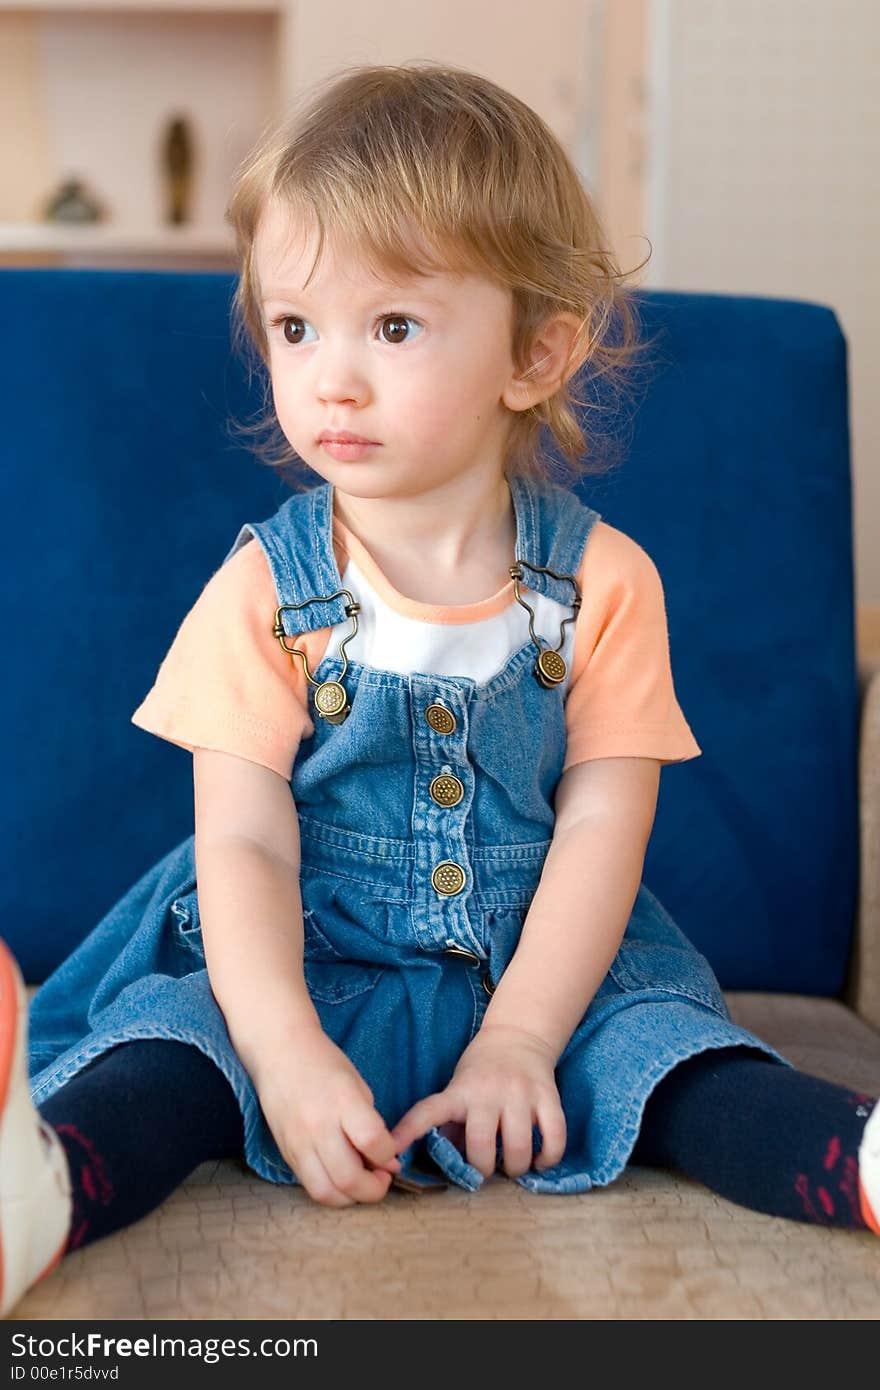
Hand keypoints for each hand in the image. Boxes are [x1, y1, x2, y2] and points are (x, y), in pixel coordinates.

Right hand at [254, 1025, 400, 1205]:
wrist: (279, 1052)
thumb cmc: (324, 1063)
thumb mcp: (358, 1086)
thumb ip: (373, 1125)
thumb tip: (387, 1163)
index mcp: (342, 1101)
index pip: (372, 1142)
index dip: (389, 1156)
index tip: (392, 1155)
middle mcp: (318, 1126)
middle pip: (349, 1178)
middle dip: (374, 1189)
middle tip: (382, 1178)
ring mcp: (298, 1142)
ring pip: (326, 1192)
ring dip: (350, 1198)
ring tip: (362, 1183)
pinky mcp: (286, 1153)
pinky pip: (310, 1185)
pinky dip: (331, 1190)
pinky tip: (340, 1177)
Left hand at [389, 1024, 566, 1178]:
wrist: (518, 1036)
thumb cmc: (480, 1072)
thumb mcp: (457, 1089)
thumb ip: (449, 1124)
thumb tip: (436, 1162)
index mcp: (459, 1092)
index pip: (429, 1111)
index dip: (408, 1132)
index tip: (390, 1150)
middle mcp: (488, 1092)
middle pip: (481, 1146)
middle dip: (483, 1169)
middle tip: (486, 1168)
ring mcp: (521, 1094)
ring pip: (519, 1148)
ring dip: (515, 1167)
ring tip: (511, 1165)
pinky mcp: (548, 1096)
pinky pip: (554, 1137)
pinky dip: (549, 1157)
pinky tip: (540, 1160)